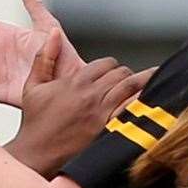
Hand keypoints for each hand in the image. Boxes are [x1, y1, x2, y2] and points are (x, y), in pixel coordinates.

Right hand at [10, 32, 154, 176]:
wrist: (36, 154)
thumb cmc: (34, 123)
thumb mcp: (33, 86)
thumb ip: (44, 57)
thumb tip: (54, 33)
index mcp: (75, 81)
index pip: (105, 63)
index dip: (111, 66)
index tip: (112, 72)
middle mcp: (90, 94)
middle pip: (121, 73)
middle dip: (126, 74)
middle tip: (129, 80)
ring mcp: (101, 112)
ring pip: (131, 87)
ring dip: (143, 81)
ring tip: (154, 78)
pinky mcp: (107, 129)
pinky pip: (132, 109)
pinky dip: (142, 101)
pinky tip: (150, 100)